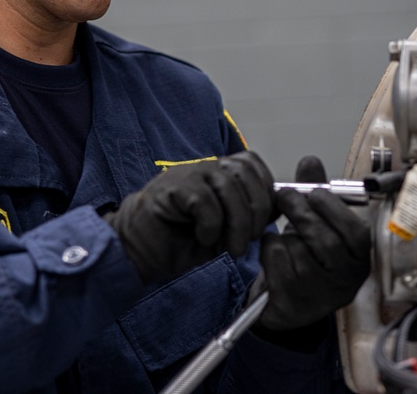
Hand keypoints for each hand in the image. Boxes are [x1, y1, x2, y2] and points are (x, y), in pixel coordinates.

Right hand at [106, 151, 274, 282]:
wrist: (140, 250)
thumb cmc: (181, 241)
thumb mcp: (224, 232)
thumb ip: (248, 216)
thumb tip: (276, 211)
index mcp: (221, 173)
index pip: (255, 166)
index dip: (265, 194)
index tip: (261, 224)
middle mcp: (207, 168)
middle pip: (248, 175)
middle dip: (255, 213)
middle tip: (244, 242)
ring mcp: (190, 173)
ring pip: (229, 187)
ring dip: (236, 224)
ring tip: (227, 247)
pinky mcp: (173, 187)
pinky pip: (205, 201)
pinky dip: (210, 226)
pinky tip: (201, 237)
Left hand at [257, 156, 371, 331]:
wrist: (286, 300)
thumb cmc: (307, 257)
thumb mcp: (316, 222)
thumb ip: (315, 192)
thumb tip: (311, 161)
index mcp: (359, 259)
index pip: (357, 235)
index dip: (335, 210)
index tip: (315, 193)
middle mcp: (345, 282)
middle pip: (326, 243)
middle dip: (303, 213)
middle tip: (286, 195)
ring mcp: (319, 295)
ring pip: (300, 252)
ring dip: (285, 233)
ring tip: (281, 227)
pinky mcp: (293, 303)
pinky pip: (278, 264)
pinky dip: (270, 248)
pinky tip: (272, 249)